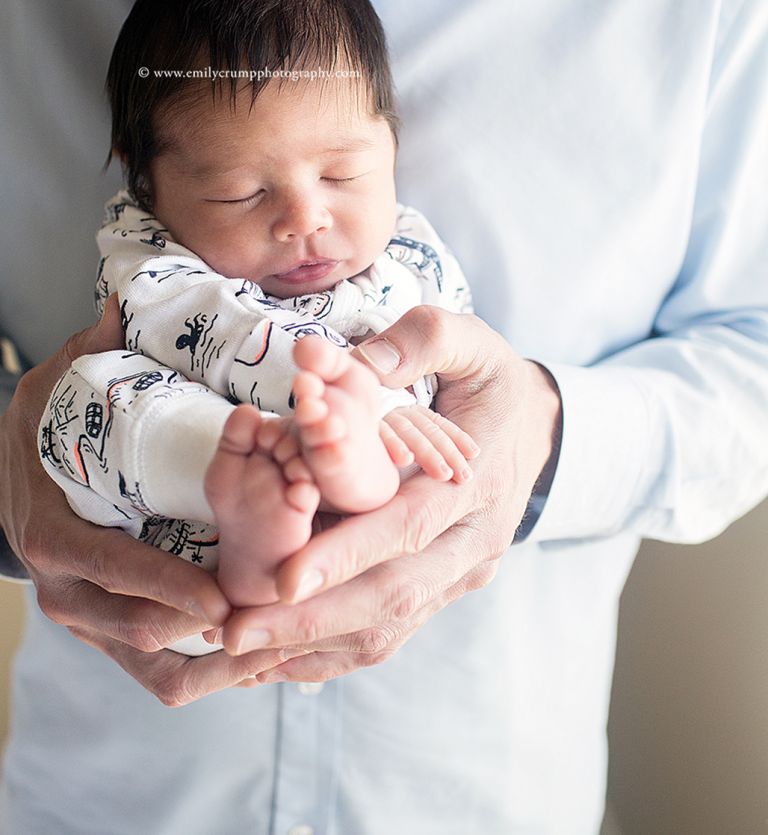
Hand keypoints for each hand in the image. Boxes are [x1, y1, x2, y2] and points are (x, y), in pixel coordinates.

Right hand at [0, 296, 279, 703]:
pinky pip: (159, 672)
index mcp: (58, 536)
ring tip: (284, 648)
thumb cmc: (45, 433)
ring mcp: (90, 618)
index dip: (170, 588)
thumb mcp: (59, 389)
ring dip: (218, 667)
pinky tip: (260, 659)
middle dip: (209, 636)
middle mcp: (69, 590)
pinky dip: (207, 675)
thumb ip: (94, 353)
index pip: (115, 571)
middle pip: (140, 633)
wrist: (14, 479)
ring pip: (156, 668)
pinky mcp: (111, 631)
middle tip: (276, 624)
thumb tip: (122, 305)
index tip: (225, 598)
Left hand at [219, 306, 561, 678]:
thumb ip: (420, 342)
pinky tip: (276, 662)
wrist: (537, 430)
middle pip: (395, 595)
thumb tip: (358, 363)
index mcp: (478, 484)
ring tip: (242, 655)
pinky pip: (391, 632)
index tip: (284, 579)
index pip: (410, 527)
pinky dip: (334, 652)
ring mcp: (462, 573)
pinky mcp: (445, 589)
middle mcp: (474, 542)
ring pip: (390, 625)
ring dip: (315, 645)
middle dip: (315, 618)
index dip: (348, 554)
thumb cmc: (492, 380)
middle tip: (239, 632)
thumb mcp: (470, 342)